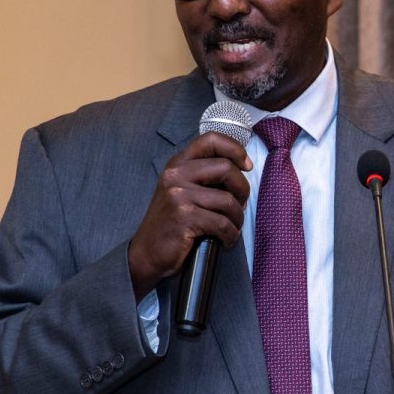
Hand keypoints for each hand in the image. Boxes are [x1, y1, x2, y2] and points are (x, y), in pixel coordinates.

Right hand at [127, 132, 251, 298]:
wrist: (146, 253)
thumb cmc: (170, 223)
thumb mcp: (181, 190)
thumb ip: (203, 176)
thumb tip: (242, 170)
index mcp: (177, 164)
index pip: (210, 140)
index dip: (235, 149)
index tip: (246, 166)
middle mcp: (176, 175)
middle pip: (226, 168)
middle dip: (242, 189)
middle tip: (240, 205)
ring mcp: (178, 195)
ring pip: (228, 200)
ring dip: (237, 218)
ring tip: (232, 227)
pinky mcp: (184, 217)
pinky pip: (222, 223)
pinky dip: (230, 235)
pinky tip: (225, 240)